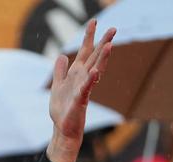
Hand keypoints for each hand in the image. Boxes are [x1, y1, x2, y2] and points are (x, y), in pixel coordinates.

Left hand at [47, 20, 114, 161]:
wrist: (62, 128)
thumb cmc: (62, 109)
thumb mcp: (57, 85)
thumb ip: (60, 71)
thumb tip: (61, 56)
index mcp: (77, 74)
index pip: (85, 52)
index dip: (89, 37)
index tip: (94, 21)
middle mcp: (83, 79)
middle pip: (95, 58)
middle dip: (103, 43)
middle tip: (114, 29)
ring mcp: (83, 89)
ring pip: (94, 70)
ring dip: (101, 58)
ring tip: (108, 45)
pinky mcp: (80, 101)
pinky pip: (86, 88)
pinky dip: (89, 80)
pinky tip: (93, 72)